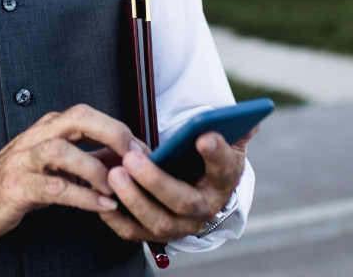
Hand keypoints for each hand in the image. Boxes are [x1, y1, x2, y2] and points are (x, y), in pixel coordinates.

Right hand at [0, 104, 136, 238]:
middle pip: (77, 119)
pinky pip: (53, 188)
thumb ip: (90, 158)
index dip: (119, 129)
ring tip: (116, 187)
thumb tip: (126, 156)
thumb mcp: (57, 165)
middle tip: (136, 157)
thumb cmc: (18, 180)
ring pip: (62, 150)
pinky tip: (101, 205)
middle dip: (112, 134)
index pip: (89, 115)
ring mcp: (24, 161)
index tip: (144, 150)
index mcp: (49, 128)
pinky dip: (81, 196)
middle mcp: (37, 137)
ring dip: (95, 168)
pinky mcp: (16, 187)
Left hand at [99, 127, 254, 242]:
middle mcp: (204, 209)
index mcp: (224, 181)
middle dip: (157, 181)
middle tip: (133, 159)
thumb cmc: (204, 161)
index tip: (204, 135)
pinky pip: (133, 232)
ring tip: (114, 174)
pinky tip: (102, 198)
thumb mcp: (224, 143)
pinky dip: (115, 218)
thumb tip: (250, 118)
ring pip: (158, 221)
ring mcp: (180, 226)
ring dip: (134, 199)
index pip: (224, 168)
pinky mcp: (154, 235)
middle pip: (184, 201)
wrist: (195, 192)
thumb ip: (233, 128)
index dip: (216, 153)